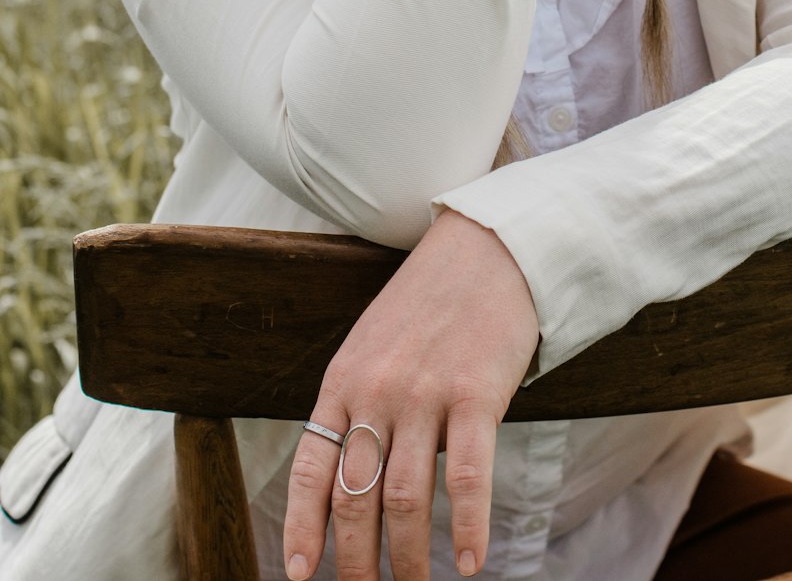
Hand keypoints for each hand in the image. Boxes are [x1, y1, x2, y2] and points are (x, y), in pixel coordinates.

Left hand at [283, 208, 539, 579]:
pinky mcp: (476, 394)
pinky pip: (468, 477)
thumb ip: (357, 402)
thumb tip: (348, 476)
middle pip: (357, 498)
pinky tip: (473, 563)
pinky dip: (469, 528)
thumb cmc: (430, 301)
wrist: (486, 249)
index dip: (303, 528)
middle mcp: (376, 391)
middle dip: (357, 561)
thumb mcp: (372, 344)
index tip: (300, 574)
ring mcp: (425, 394)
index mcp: (343, 380)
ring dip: (409, 559)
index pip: (312, 470)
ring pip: (406, 500)